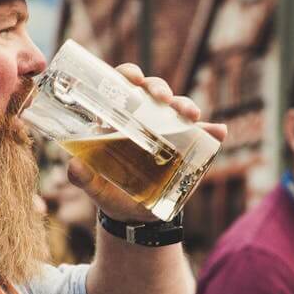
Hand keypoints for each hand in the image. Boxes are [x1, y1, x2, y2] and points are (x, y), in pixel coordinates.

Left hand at [67, 63, 226, 222]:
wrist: (136, 218)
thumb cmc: (112, 195)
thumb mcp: (96, 189)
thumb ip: (84, 179)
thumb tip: (74, 166)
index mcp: (119, 120)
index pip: (123, 87)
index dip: (128, 75)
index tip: (133, 80)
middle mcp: (145, 120)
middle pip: (153, 92)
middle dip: (159, 88)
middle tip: (162, 99)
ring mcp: (169, 133)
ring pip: (178, 109)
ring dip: (186, 106)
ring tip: (191, 115)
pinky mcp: (189, 148)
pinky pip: (203, 135)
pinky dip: (213, 131)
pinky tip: (219, 131)